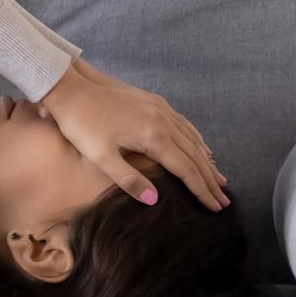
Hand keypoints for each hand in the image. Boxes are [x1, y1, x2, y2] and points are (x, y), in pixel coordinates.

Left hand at [37, 57, 230, 210]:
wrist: (72, 89)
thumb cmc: (81, 126)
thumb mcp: (101, 157)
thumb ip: (129, 180)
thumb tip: (155, 200)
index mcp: (154, 137)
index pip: (186, 170)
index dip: (201, 190)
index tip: (215, 207)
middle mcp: (164, 121)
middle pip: (195, 156)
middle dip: (211, 180)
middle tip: (224, 201)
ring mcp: (161, 109)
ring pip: (193, 139)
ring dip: (208, 161)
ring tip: (219, 180)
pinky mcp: (155, 101)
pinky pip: (184, 124)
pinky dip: (197, 140)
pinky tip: (201, 147)